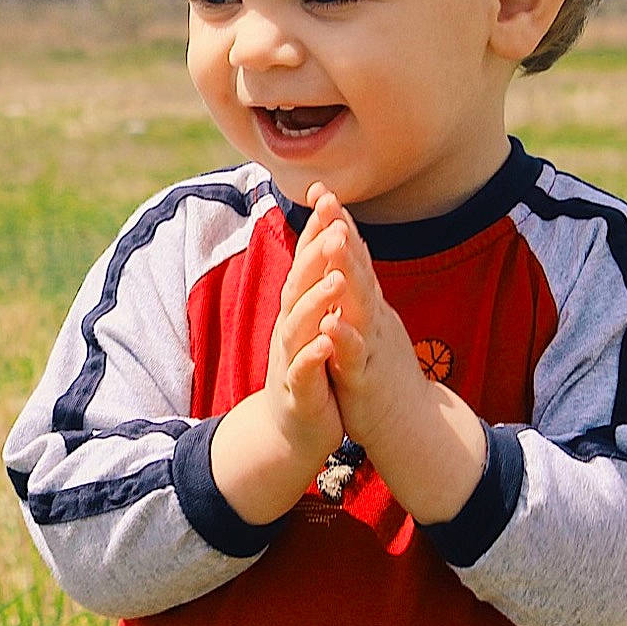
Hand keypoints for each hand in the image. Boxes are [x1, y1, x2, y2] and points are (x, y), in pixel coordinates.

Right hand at [206, 189, 349, 524]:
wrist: (290, 430)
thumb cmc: (309, 370)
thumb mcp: (312, 322)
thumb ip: (314, 284)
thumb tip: (322, 238)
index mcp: (298, 310)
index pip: (307, 263)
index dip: (315, 230)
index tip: (328, 195)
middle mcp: (290, 328)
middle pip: (300, 284)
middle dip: (316, 255)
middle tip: (334, 224)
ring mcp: (290, 358)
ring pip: (300, 325)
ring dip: (316, 302)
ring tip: (336, 281)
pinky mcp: (298, 391)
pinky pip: (304, 371)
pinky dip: (314, 355)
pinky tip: (327, 341)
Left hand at [297, 184, 488, 524]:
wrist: (413, 427)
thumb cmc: (386, 375)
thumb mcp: (373, 326)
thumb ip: (362, 293)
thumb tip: (352, 256)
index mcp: (371, 308)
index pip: (355, 258)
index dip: (340, 223)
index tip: (323, 189)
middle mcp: (375, 320)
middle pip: (359, 270)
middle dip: (343, 233)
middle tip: (330, 198)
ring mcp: (373, 348)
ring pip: (359, 306)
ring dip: (347, 273)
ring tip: (333, 242)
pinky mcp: (366, 381)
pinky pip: (354, 357)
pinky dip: (342, 338)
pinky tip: (330, 321)